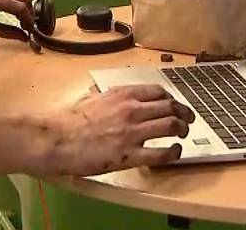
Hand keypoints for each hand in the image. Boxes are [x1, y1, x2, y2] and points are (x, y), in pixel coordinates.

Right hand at [45, 85, 195, 175]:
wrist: (57, 139)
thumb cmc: (69, 120)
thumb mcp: (93, 98)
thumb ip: (110, 98)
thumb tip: (115, 99)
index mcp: (123, 95)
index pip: (158, 91)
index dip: (171, 98)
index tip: (174, 104)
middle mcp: (132, 109)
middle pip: (170, 106)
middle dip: (183, 112)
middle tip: (188, 119)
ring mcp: (133, 132)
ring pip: (171, 125)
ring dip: (182, 129)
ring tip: (183, 134)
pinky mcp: (130, 155)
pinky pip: (161, 153)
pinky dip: (174, 152)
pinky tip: (175, 152)